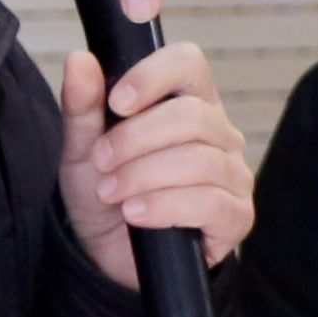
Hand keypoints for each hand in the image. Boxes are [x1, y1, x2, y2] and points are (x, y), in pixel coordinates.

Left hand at [59, 40, 256, 295]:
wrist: (110, 256)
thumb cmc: (106, 195)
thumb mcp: (82, 150)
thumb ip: (82, 107)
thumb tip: (80, 61)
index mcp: (188, 104)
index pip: (189, 64)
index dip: (154, 76)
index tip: (118, 102)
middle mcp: (219, 135)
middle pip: (192, 116)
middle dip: (136, 140)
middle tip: (102, 162)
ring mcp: (234, 176)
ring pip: (200, 161)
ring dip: (144, 176)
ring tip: (112, 193)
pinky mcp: (237, 217)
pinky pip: (210, 203)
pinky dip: (164, 206)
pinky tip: (136, 214)